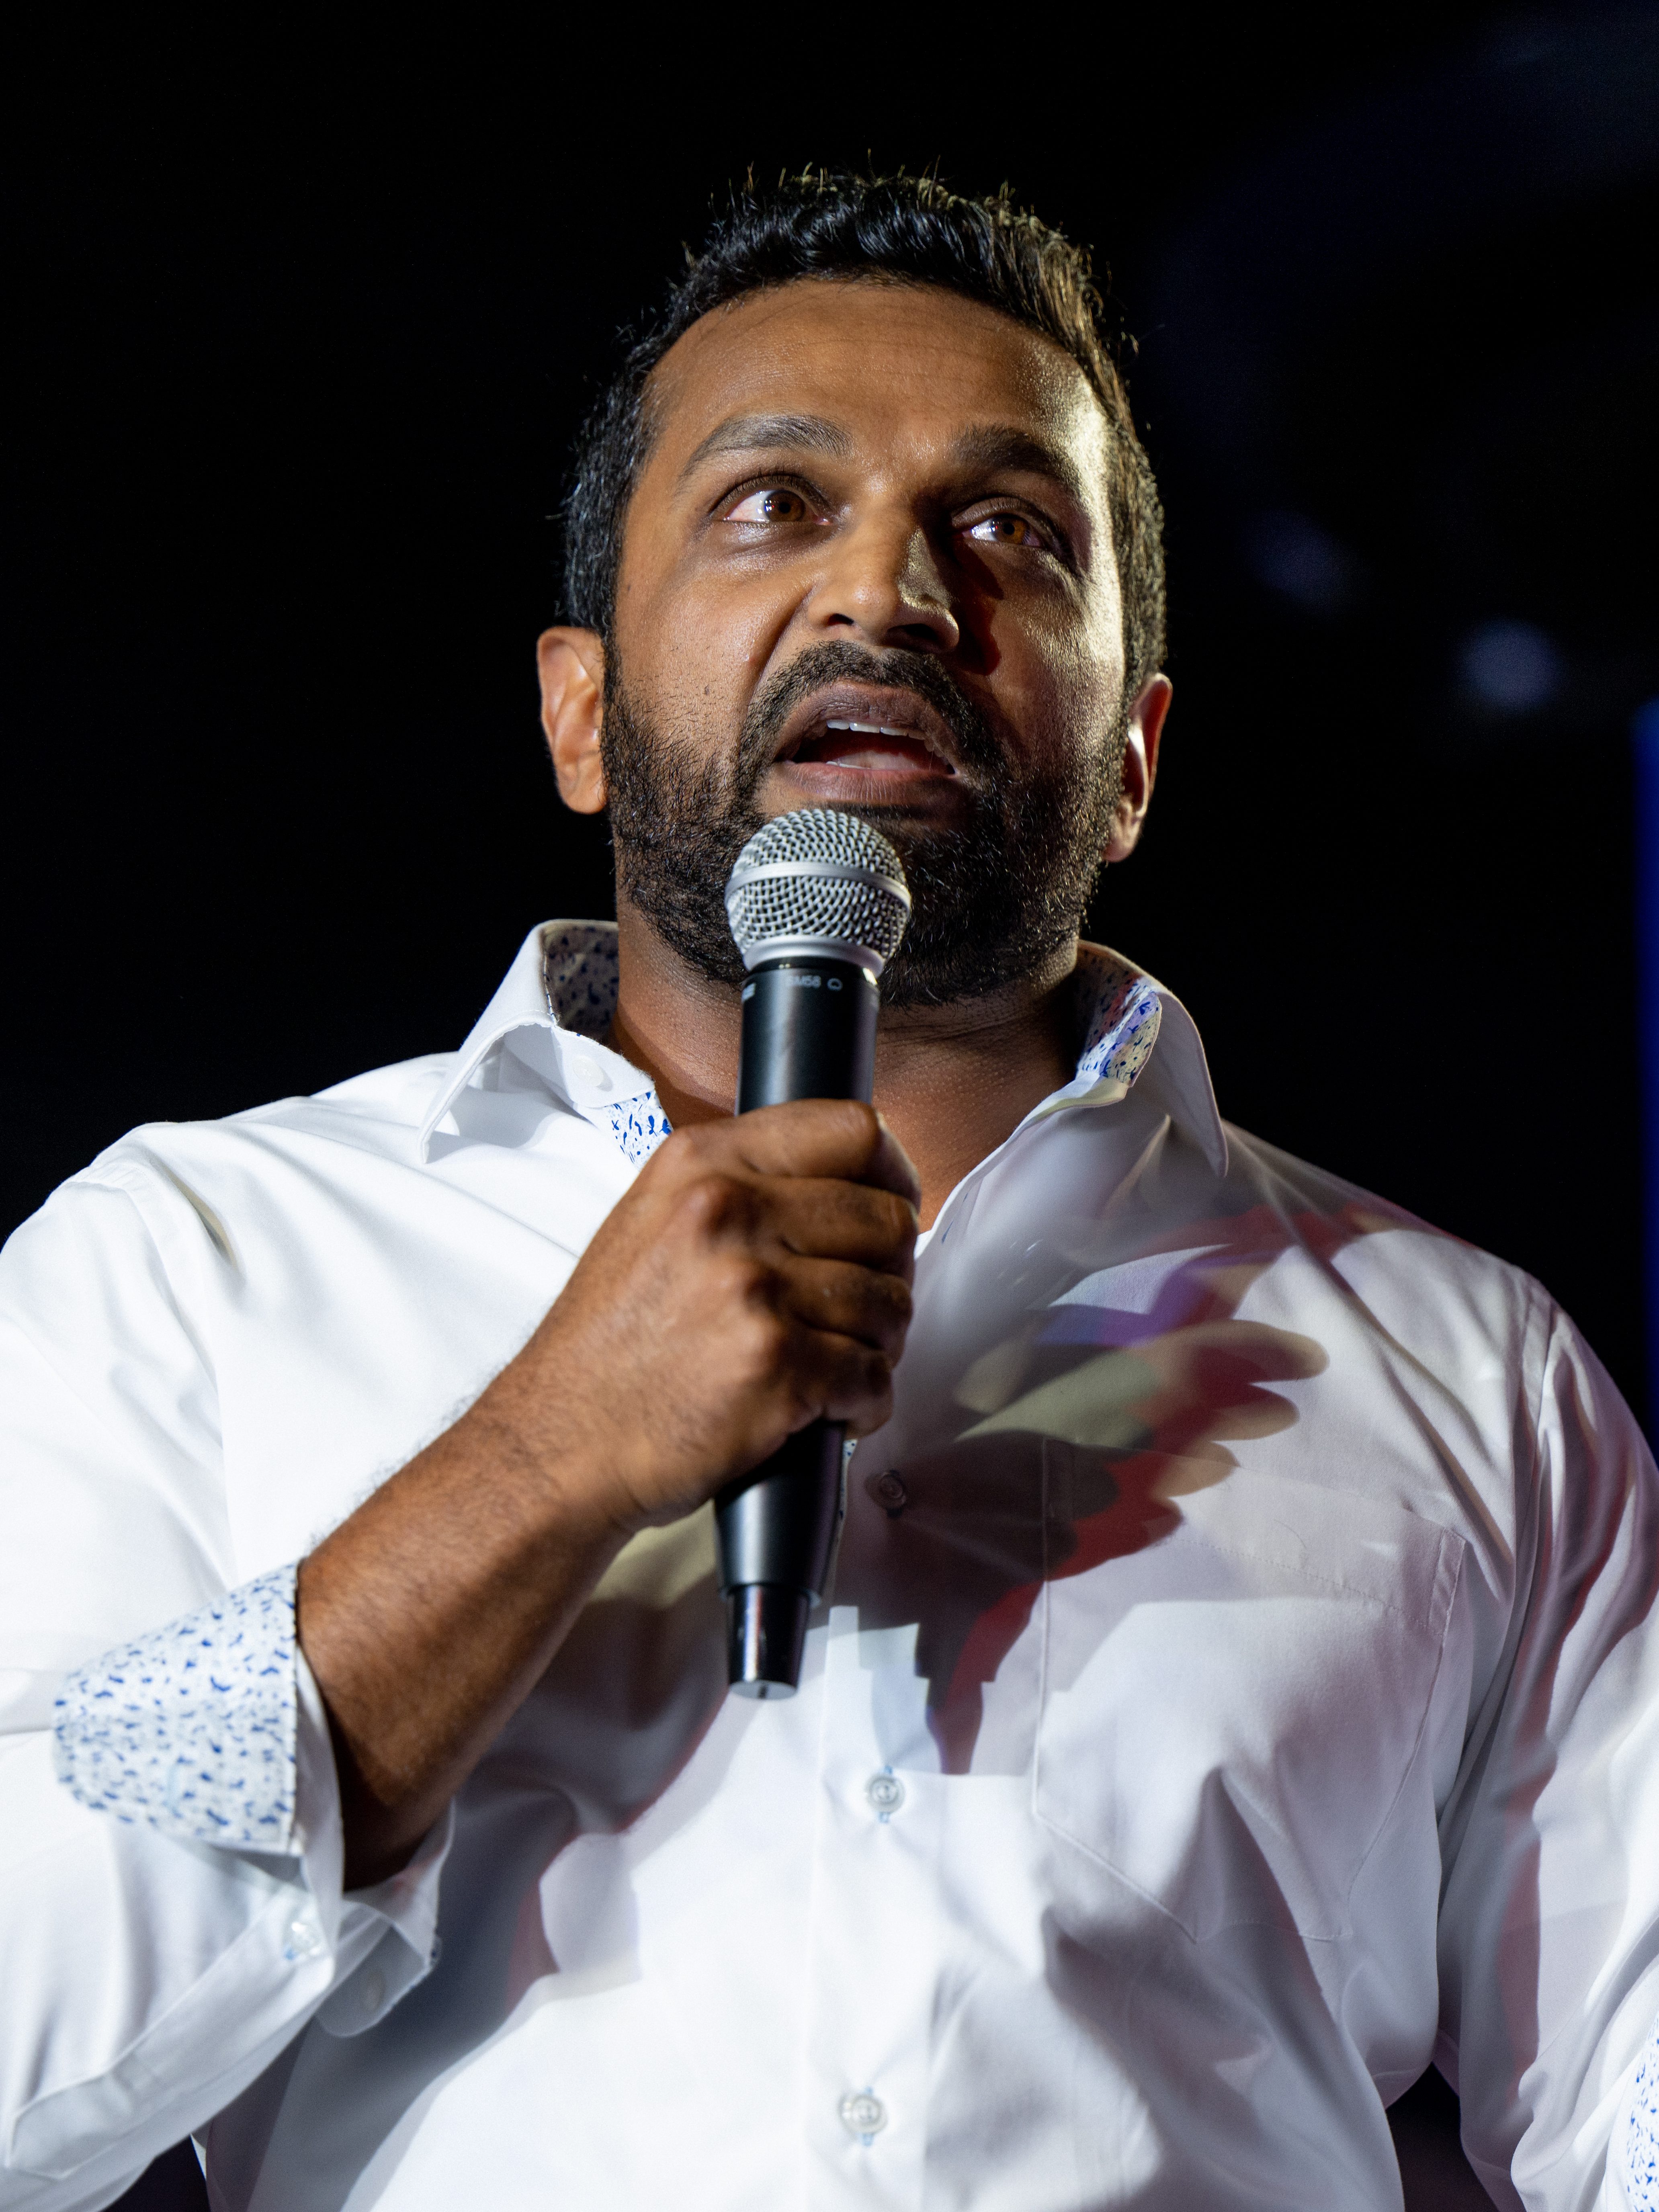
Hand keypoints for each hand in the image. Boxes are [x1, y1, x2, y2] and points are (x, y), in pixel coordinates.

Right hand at [499, 1098, 918, 1536]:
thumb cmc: (611, 1345)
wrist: (561, 1440)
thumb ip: (742, 1187)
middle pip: (886, 1219)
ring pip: (890, 1302)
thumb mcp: (657, 1219)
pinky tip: (830, 1409)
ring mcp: (754, 1288)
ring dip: (880, 1343)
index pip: (851, 1131)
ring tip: (838, 1361)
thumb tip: (844, 1187)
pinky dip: (865, 1402)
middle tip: (861, 1309)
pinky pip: (873, 1377)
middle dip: (890, 1272)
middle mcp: (729, 1212)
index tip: (893, 1205)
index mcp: (704, 1163)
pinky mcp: (776, 1366)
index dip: (892, 1174)